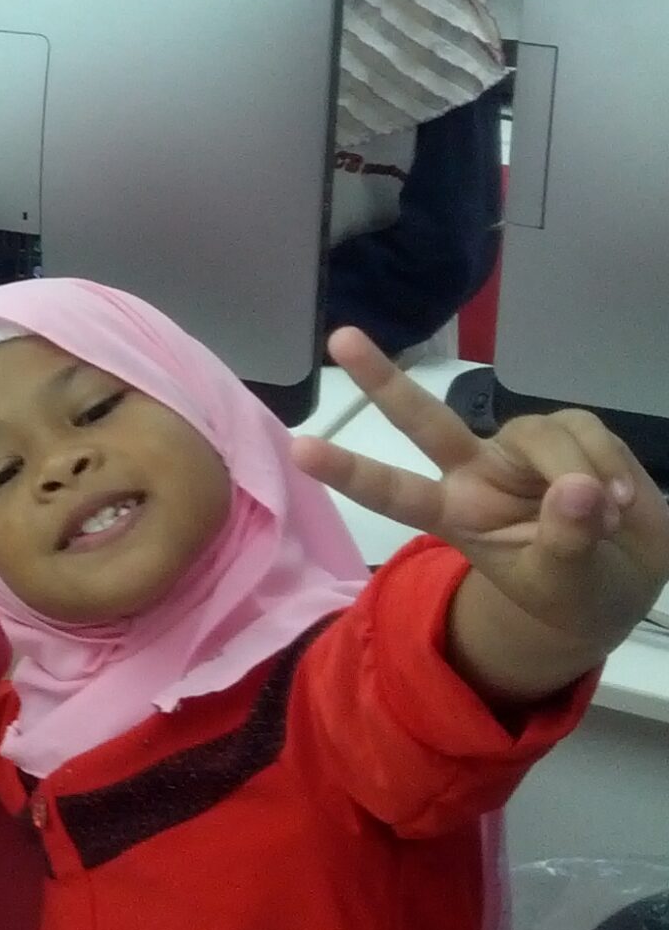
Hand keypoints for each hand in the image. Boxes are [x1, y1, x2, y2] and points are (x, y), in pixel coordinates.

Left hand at [294, 331, 668, 696]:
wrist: (628, 578)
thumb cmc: (575, 591)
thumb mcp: (564, 586)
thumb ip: (565, 542)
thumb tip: (579, 490)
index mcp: (456, 514)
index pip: (394, 492)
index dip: (349, 470)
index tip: (300, 449)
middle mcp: (476, 470)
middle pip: (423, 420)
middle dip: (383, 380)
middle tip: (340, 339)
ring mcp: (519, 448)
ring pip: (539, 436)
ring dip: (582, 476)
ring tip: (608, 519)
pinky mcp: (568, 431)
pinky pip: (584, 431)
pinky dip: (611, 464)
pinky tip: (622, 499)